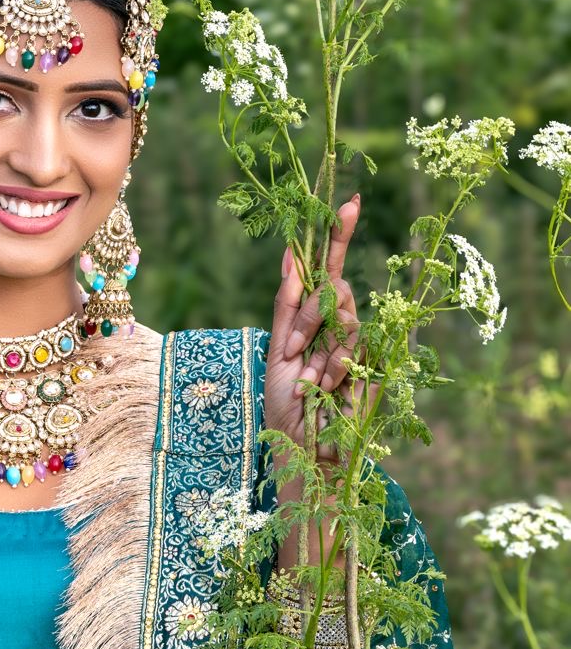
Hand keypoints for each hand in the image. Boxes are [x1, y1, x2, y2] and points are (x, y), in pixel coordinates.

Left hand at [264, 194, 366, 462]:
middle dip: (309, 315)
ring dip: (317, 347)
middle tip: (294, 350)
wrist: (302, 446)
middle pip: (334, 288)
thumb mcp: (279, 350)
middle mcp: (340, 326)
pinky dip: (330, 366)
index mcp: (315, 316)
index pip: (330, 267)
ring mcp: (357, 345)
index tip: (349, 201)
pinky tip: (321, 388)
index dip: (340, 235)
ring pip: (343, 316)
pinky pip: (350, 346)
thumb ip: (287, 305)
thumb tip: (292, 255)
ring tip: (307, 379)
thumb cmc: (287, 402)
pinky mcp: (370, 366)